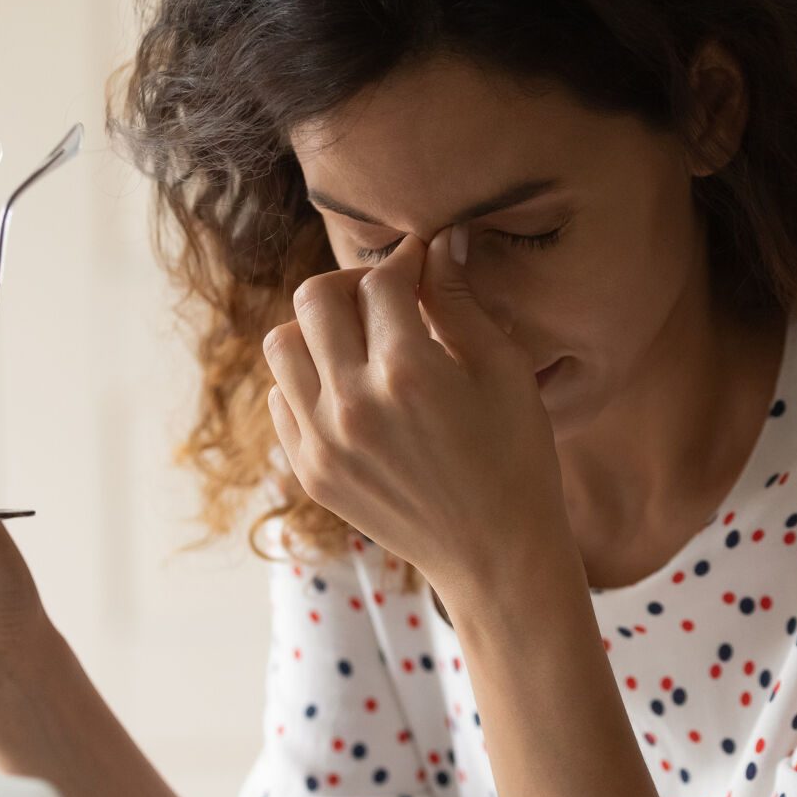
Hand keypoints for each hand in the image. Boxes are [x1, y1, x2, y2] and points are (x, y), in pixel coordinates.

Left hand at [262, 226, 575, 596]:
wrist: (495, 555)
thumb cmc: (516, 459)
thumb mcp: (504, 371)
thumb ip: (461, 301)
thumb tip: (442, 241)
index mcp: (408, 372)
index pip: (380, 281)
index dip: (406, 260)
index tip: (421, 264)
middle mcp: (351, 403)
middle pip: (314, 298)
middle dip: (352, 283)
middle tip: (387, 297)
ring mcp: (322, 442)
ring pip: (282, 344)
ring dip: (318, 328)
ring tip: (361, 342)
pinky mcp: (310, 472)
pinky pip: (280, 398)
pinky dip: (307, 379)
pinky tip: (349, 389)